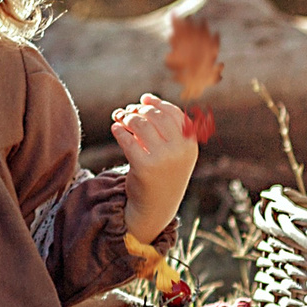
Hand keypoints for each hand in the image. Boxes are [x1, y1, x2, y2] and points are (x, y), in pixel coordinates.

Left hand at [112, 95, 198, 242]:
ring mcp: (162, 158)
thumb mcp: (174, 151)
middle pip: (154, 116)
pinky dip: (119, 130)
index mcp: (190, 144)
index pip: (173, 113)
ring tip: (119, 118)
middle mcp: (179, 150)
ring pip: (140, 124)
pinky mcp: (144, 166)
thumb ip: (166, 127)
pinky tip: (115, 129)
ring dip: (126, 117)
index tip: (143, 99)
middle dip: (138, 110)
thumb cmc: (163, 174)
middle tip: (127, 112)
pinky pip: (127, 139)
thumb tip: (145, 98)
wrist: (155, 207)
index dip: (156, 103)